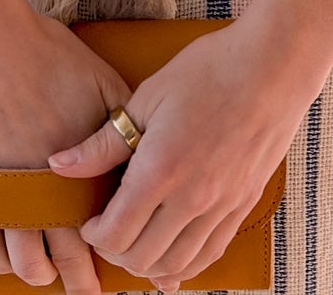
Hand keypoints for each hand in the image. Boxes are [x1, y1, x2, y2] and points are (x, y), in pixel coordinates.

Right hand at [0, 4, 131, 294]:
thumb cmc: (47, 54)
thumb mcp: (100, 83)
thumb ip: (121, 125)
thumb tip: (145, 152)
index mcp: (78, 170)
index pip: (99, 234)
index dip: (107, 259)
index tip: (115, 272)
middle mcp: (43, 190)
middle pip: (63, 260)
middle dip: (78, 282)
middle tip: (86, 292)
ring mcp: (4, 192)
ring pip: (23, 263)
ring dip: (39, 274)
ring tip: (47, 274)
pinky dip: (1, 258)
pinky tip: (12, 255)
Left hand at [47, 17, 332, 292]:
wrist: (272, 66)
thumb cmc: (207, 71)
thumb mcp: (147, 98)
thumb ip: (103, 142)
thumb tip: (60, 165)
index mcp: (161, 170)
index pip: (115, 235)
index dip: (94, 235)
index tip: (89, 220)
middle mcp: (192, 199)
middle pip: (142, 258)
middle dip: (116, 251)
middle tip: (107, 229)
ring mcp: (222, 207)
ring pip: (176, 266)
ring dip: (148, 264)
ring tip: (135, 240)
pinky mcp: (243, 206)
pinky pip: (209, 256)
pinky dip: (185, 265)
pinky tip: (172, 254)